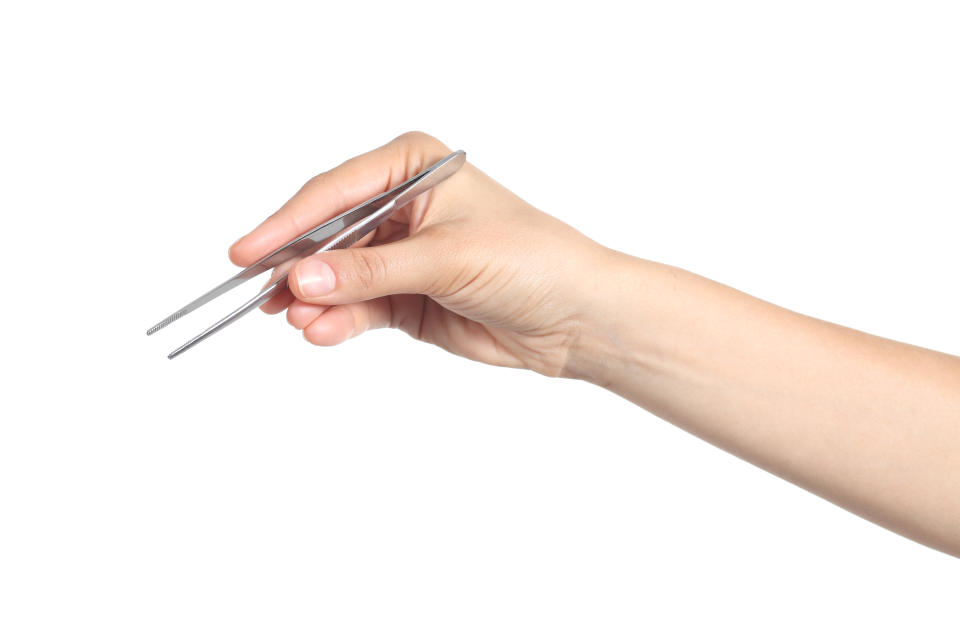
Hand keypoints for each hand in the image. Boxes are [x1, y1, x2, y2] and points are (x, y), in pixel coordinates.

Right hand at [229, 132, 612, 376]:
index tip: (248, 252)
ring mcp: (400, 255)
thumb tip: (303, 278)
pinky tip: (321, 332)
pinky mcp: (404, 298)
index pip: (337, 192)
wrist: (575, 316)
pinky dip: (338, 321)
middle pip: (328, 234)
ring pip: (337, 275)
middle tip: (262, 293)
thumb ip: (371, 271)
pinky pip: (357, 308)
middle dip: (298, 266)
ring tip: (294, 320)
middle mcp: (401, 206)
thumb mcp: (447, 258)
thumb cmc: (532, 260)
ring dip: (314, 299)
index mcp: (414, 168)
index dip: (289, 223)